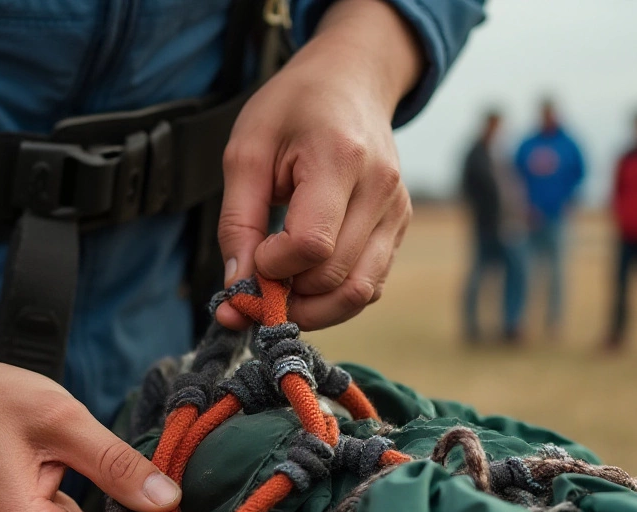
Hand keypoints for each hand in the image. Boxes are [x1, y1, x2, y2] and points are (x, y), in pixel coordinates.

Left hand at [216, 0, 422, 330]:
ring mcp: (396, 210)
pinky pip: (371, 284)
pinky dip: (334, 297)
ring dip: (313, 308)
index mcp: (340, 159)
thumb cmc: (294, 108)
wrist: (351, 79)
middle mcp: (380, 188)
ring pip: (359, 292)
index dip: (275, 267)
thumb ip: (237, 223)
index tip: (252, 256)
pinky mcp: (399, 225)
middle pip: (335, 277)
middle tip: (256, 286)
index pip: (312, 245)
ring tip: (280, 291)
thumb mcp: (246, 151)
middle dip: (288, 296)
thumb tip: (237, 289)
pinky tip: (305, 280)